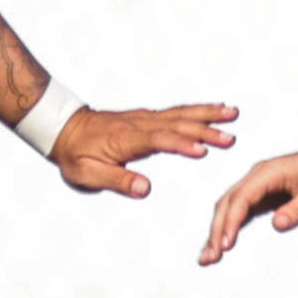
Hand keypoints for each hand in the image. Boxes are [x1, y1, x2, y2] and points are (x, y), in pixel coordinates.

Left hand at [54, 101, 234, 200]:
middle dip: (205, 129)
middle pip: (177, 124)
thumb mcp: (87, 173)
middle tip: (229, 137)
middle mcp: (140, 125)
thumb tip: (144, 188)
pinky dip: (197, 110)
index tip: (202, 150)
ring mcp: (146, 118)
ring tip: (232, 113)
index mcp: (127, 139)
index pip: (159, 140)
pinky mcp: (148, 117)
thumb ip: (117, 180)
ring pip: (181, 114)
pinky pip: (177, 112)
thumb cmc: (75, 152)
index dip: (181, 144)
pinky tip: (213, 109)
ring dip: (207, 114)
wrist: (65, 129)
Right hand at [195, 135, 297, 264]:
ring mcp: (258, 184)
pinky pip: (239, 211)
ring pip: (229, 207)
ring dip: (217, 231)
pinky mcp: (262, 194)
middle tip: (208, 259)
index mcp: (270, 172)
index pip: (242, 198)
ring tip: (207, 258)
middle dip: (216, 231)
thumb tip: (276, 224)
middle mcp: (258, 175)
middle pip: (228, 203)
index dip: (230, 222)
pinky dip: (229, 228)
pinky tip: (221, 246)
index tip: (225, 246)